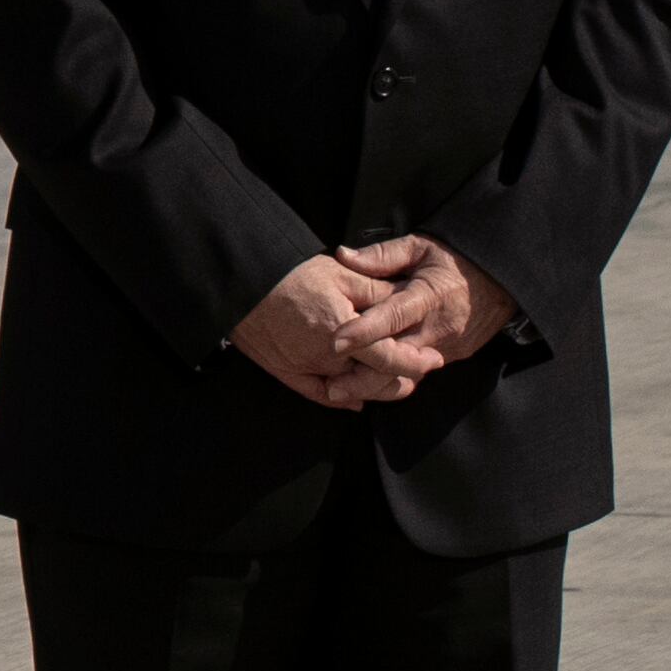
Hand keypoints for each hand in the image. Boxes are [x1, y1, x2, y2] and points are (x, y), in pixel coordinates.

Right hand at [231, 253, 418, 409]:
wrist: (236, 283)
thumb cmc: (288, 274)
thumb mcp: (339, 272)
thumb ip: (376, 291)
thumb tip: (407, 300)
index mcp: (344, 334)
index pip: (392, 359)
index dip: (418, 362)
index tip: (434, 359)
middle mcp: (328, 359)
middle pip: (376, 382)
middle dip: (402, 379)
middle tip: (418, 370)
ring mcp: (307, 370)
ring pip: (353, 391)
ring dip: (376, 389)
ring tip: (393, 380)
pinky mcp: (288, 373)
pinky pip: (321, 395)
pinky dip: (342, 398)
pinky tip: (354, 398)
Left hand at [330, 235, 516, 381]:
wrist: (501, 280)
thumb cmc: (455, 260)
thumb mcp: (421, 247)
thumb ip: (383, 255)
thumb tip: (343, 255)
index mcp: (429, 296)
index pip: (393, 316)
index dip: (365, 330)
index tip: (336, 341)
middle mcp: (439, 327)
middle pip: (398, 357)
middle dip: (364, 374)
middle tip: (330, 387)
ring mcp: (447, 347)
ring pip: (407, 372)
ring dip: (376, 384)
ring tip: (340, 392)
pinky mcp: (451, 357)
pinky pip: (418, 373)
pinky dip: (393, 380)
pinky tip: (366, 387)